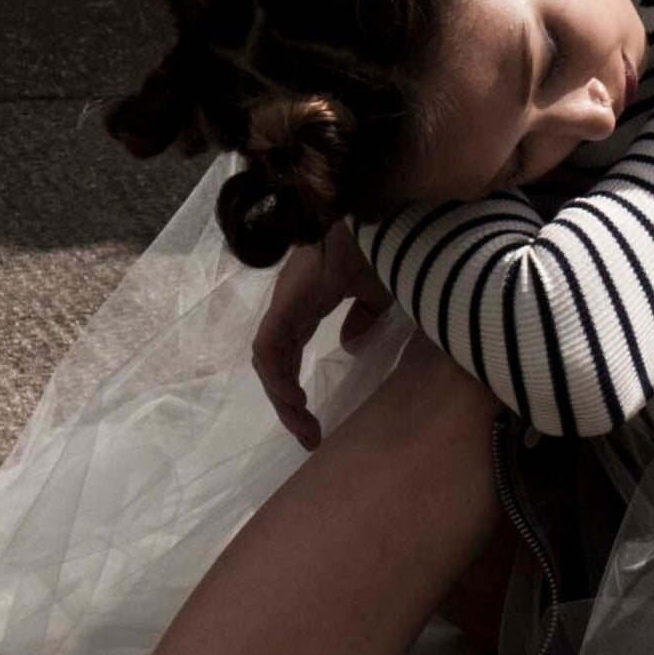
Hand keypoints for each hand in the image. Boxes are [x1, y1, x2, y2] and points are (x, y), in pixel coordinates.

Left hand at [250, 218, 383, 450]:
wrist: (381, 220)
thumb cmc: (384, 248)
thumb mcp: (378, 291)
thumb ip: (365, 317)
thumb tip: (351, 345)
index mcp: (309, 299)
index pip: (291, 348)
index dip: (297, 382)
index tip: (315, 418)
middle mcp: (291, 303)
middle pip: (278, 360)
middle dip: (288, 401)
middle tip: (308, 434)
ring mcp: (285, 302)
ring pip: (269, 359)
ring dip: (282, 397)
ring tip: (303, 426)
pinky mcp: (285, 304)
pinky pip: (269, 349)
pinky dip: (278, 378)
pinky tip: (296, 401)